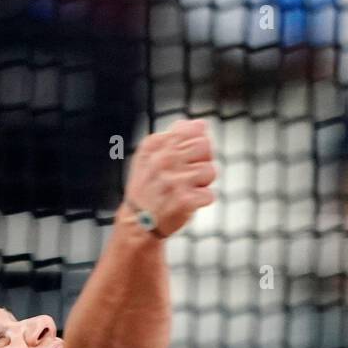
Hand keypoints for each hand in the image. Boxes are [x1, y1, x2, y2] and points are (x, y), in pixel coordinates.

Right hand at [122, 118, 216, 237]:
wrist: (137, 223)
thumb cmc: (149, 188)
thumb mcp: (151, 157)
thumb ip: (175, 137)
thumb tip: (201, 123)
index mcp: (154, 145)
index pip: (194, 130)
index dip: (196, 146)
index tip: (185, 159)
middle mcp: (163, 160)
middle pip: (205, 146)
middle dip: (202, 160)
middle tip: (189, 175)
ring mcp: (174, 180)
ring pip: (210, 170)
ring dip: (203, 183)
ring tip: (186, 190)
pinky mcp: (184, 201)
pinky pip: (210, 194)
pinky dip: (202, 201)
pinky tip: (186, 203)